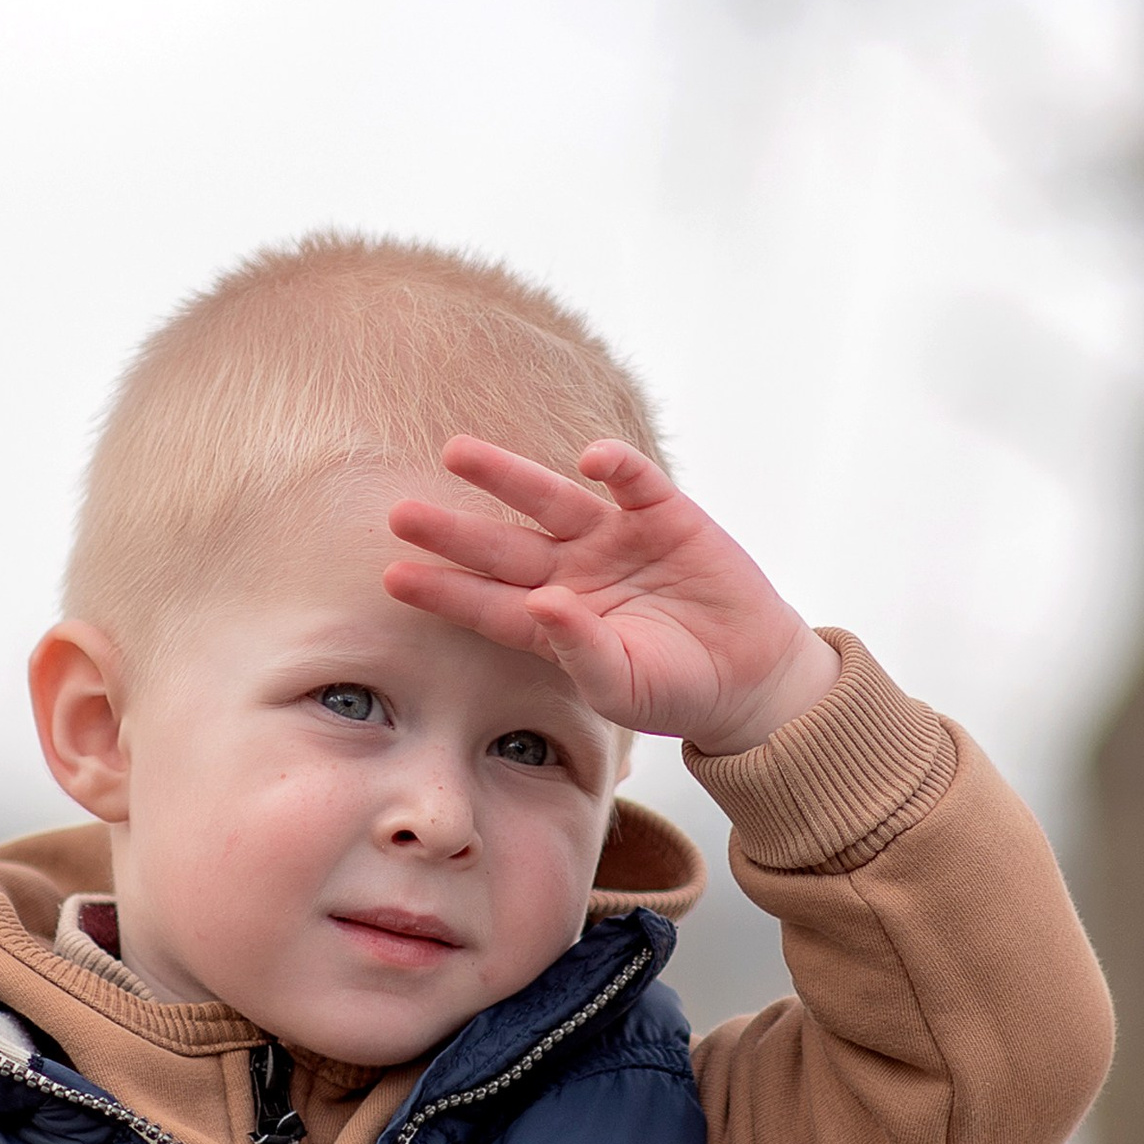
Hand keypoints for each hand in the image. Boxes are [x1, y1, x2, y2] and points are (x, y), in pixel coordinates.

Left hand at [384, 437, 839, 756]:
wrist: (748, 676)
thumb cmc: (674, 690)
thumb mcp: (622, 687)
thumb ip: (578, 651)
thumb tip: (542, 603)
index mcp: (552, 621)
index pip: (486, 603)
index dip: (443, 589)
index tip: (395, 576)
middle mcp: (573, 571)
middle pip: (503, 545)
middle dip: (454, 530)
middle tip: (401, 514)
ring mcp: (615, 539)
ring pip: (552, 500)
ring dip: (508, 477)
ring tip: (459, 453)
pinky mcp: (665, 515)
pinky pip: (635, 483)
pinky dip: (616, 468)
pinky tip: (590, 458)